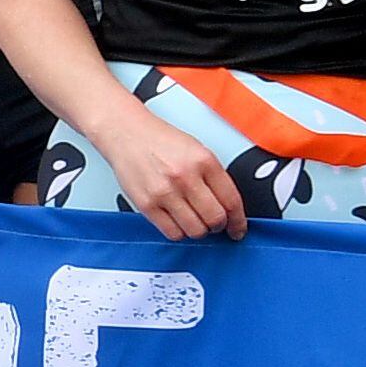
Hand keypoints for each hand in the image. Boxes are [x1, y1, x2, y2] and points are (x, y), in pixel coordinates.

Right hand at [91, 108, 245, 239]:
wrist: (127, 134)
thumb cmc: (160, 141)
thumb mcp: (196, 150)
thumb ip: (213, 177)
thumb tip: (227, 206)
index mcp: (204, 161)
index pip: (231, 200)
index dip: (238, 220)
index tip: (237, 228)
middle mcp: (185, 176)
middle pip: (215, 219)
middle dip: (219, 226)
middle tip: (216, 224)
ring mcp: (165, 192)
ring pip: (195, 230)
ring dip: (198, 230)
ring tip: (194, 221)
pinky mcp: (147, 205)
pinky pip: (172, 232)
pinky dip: (179, 232)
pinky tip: (177, 222)